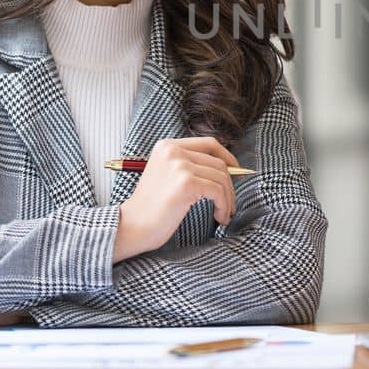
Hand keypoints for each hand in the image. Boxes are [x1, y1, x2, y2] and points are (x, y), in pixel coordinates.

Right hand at [113, 137, 239, 261]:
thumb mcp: (167, 175)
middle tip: (229, 204)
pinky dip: (223, 205)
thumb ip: (189, 165)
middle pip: (218, 162)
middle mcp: (173, 150)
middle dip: (229, 185)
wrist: (132, 226)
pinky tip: (219, 217)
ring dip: (227, 199)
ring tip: (223, 214)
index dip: (227, 156)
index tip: (236, 172)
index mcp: (167, 146)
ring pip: (221, 178)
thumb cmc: (151, 207)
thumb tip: (227, 167)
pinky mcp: (186, 183)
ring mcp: (180, 165)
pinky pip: (218, 191)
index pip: (208, 143)